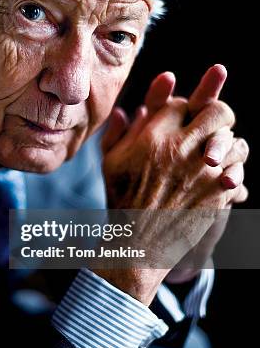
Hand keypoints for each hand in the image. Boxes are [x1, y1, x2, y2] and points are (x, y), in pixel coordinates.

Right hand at [96, 66, 247, 303]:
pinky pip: (238, 170)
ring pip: (234, 140)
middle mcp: (181, 148)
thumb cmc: (122, 201)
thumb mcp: (110, 162)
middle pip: (216, 111)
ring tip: (217, 154)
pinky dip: (233, 172)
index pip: (180, 104)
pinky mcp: (218, 192)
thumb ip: (117, 132)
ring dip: (228, 145)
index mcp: (154, 137)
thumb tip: (124, 110)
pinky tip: (222, 177)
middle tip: (214, 125)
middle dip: (217, 114)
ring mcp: (203, 170)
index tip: (181, 121)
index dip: (183, 110)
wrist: (139, 243)